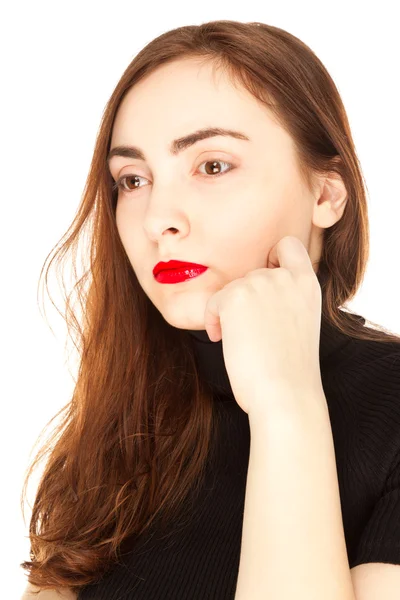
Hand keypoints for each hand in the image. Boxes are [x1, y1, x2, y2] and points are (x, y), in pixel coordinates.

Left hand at [203, 236, 322, 414]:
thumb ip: (286, 298)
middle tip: (250, 330)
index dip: (272, 257)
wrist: (285, 393)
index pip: (288, 245)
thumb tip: (254, 294)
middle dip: (245, 301)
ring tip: (240, 339)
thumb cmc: (291, 369)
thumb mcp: (301, 321)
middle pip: (252, 274)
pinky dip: (213, 320)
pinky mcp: (234, 297)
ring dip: (228, 312)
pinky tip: (222, 339)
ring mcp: (260, 283)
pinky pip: (213, 302)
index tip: (266, 285)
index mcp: (307, 284)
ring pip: (231, 289)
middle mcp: (285, 277)